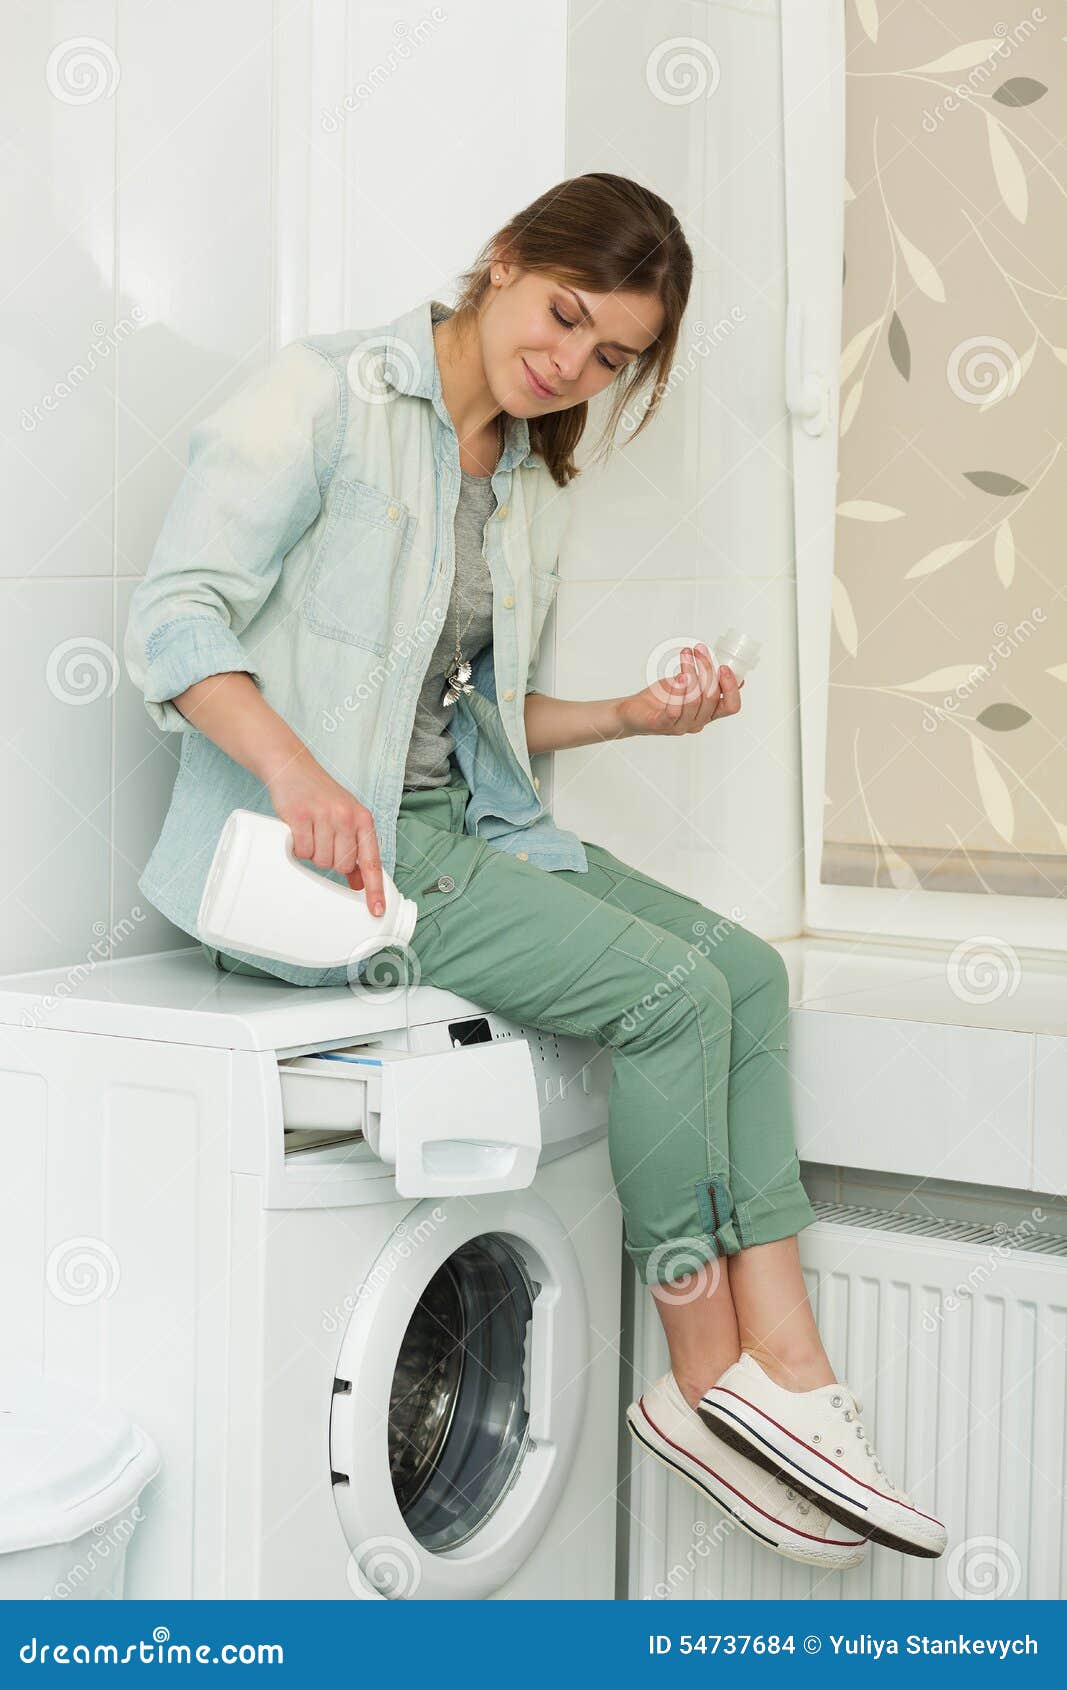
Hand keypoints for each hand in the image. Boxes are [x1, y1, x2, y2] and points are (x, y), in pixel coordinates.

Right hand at [266, 750, 387, 916]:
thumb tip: (361, 882)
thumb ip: (356, 847)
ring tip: (310, 831)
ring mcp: (324, 816)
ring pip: (320, 861)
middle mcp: (347, 817)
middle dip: (330, 860)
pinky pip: (301, 851)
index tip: (377, 910)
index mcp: (363, 819)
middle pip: (341, 865)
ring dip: (312, 853)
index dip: (375, 889)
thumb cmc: (321, 796)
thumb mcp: (347, 818)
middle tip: (322, 839)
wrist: (293, 767)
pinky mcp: (300, 816)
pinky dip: (297, 847)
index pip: (372, 861)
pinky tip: (298, 831)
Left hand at [616, 643, 743, 737]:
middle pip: (711, 697)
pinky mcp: (662, 724)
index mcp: (708, 713)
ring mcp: (680, 726)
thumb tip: (734, 673)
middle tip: (698, 650)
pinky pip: (674, 711)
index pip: (731, 706)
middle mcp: (697, 722)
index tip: (724, 666)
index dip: (731, 687)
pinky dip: (678, 691)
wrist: (633, 710)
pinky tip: (678, 677)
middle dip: (706, 669)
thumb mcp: (690, 686)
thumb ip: (709, 682)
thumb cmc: (661, 698)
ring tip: (685, 656)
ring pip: (694, 701)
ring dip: (691, 673)